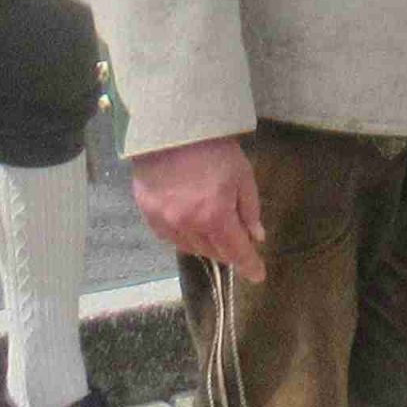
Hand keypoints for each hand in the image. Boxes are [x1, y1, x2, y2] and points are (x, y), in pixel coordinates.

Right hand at [130, 134, 266, 282]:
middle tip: (238, 240)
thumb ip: (250, 210)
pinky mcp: (148, 215)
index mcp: (215, 217)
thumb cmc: (214, 150)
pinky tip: (191, 225)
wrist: (171, 130)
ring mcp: (165, 222)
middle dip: (228, 250)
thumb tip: (256, 237)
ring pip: (191, 248)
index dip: (249, 265)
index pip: (236, 251)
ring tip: (214, 230)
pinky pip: (170, 238)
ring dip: (207, 245)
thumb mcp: (242, 176)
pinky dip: (184, 237)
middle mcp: (188, 226)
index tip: (257, 275)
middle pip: (213, 252)